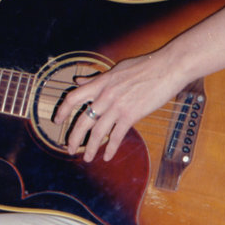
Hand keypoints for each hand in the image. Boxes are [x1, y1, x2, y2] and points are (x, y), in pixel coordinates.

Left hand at [53, 52, 185, 162]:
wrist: (168, 67)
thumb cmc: (145, 66)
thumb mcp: (116, 69)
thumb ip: (95, 78)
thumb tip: (78, 82)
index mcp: (100, 83)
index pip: (73, 98)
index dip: (63, 110)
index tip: (57, 120)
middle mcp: (105, 96)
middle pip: (82, 121)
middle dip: (73, 137)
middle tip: (70, 148)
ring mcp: (117, 106)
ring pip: (97, 132)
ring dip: (91, 148)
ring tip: (87, 158)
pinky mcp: (131, 115)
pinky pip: (117, 135)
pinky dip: (111, 148)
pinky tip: (107, 156)